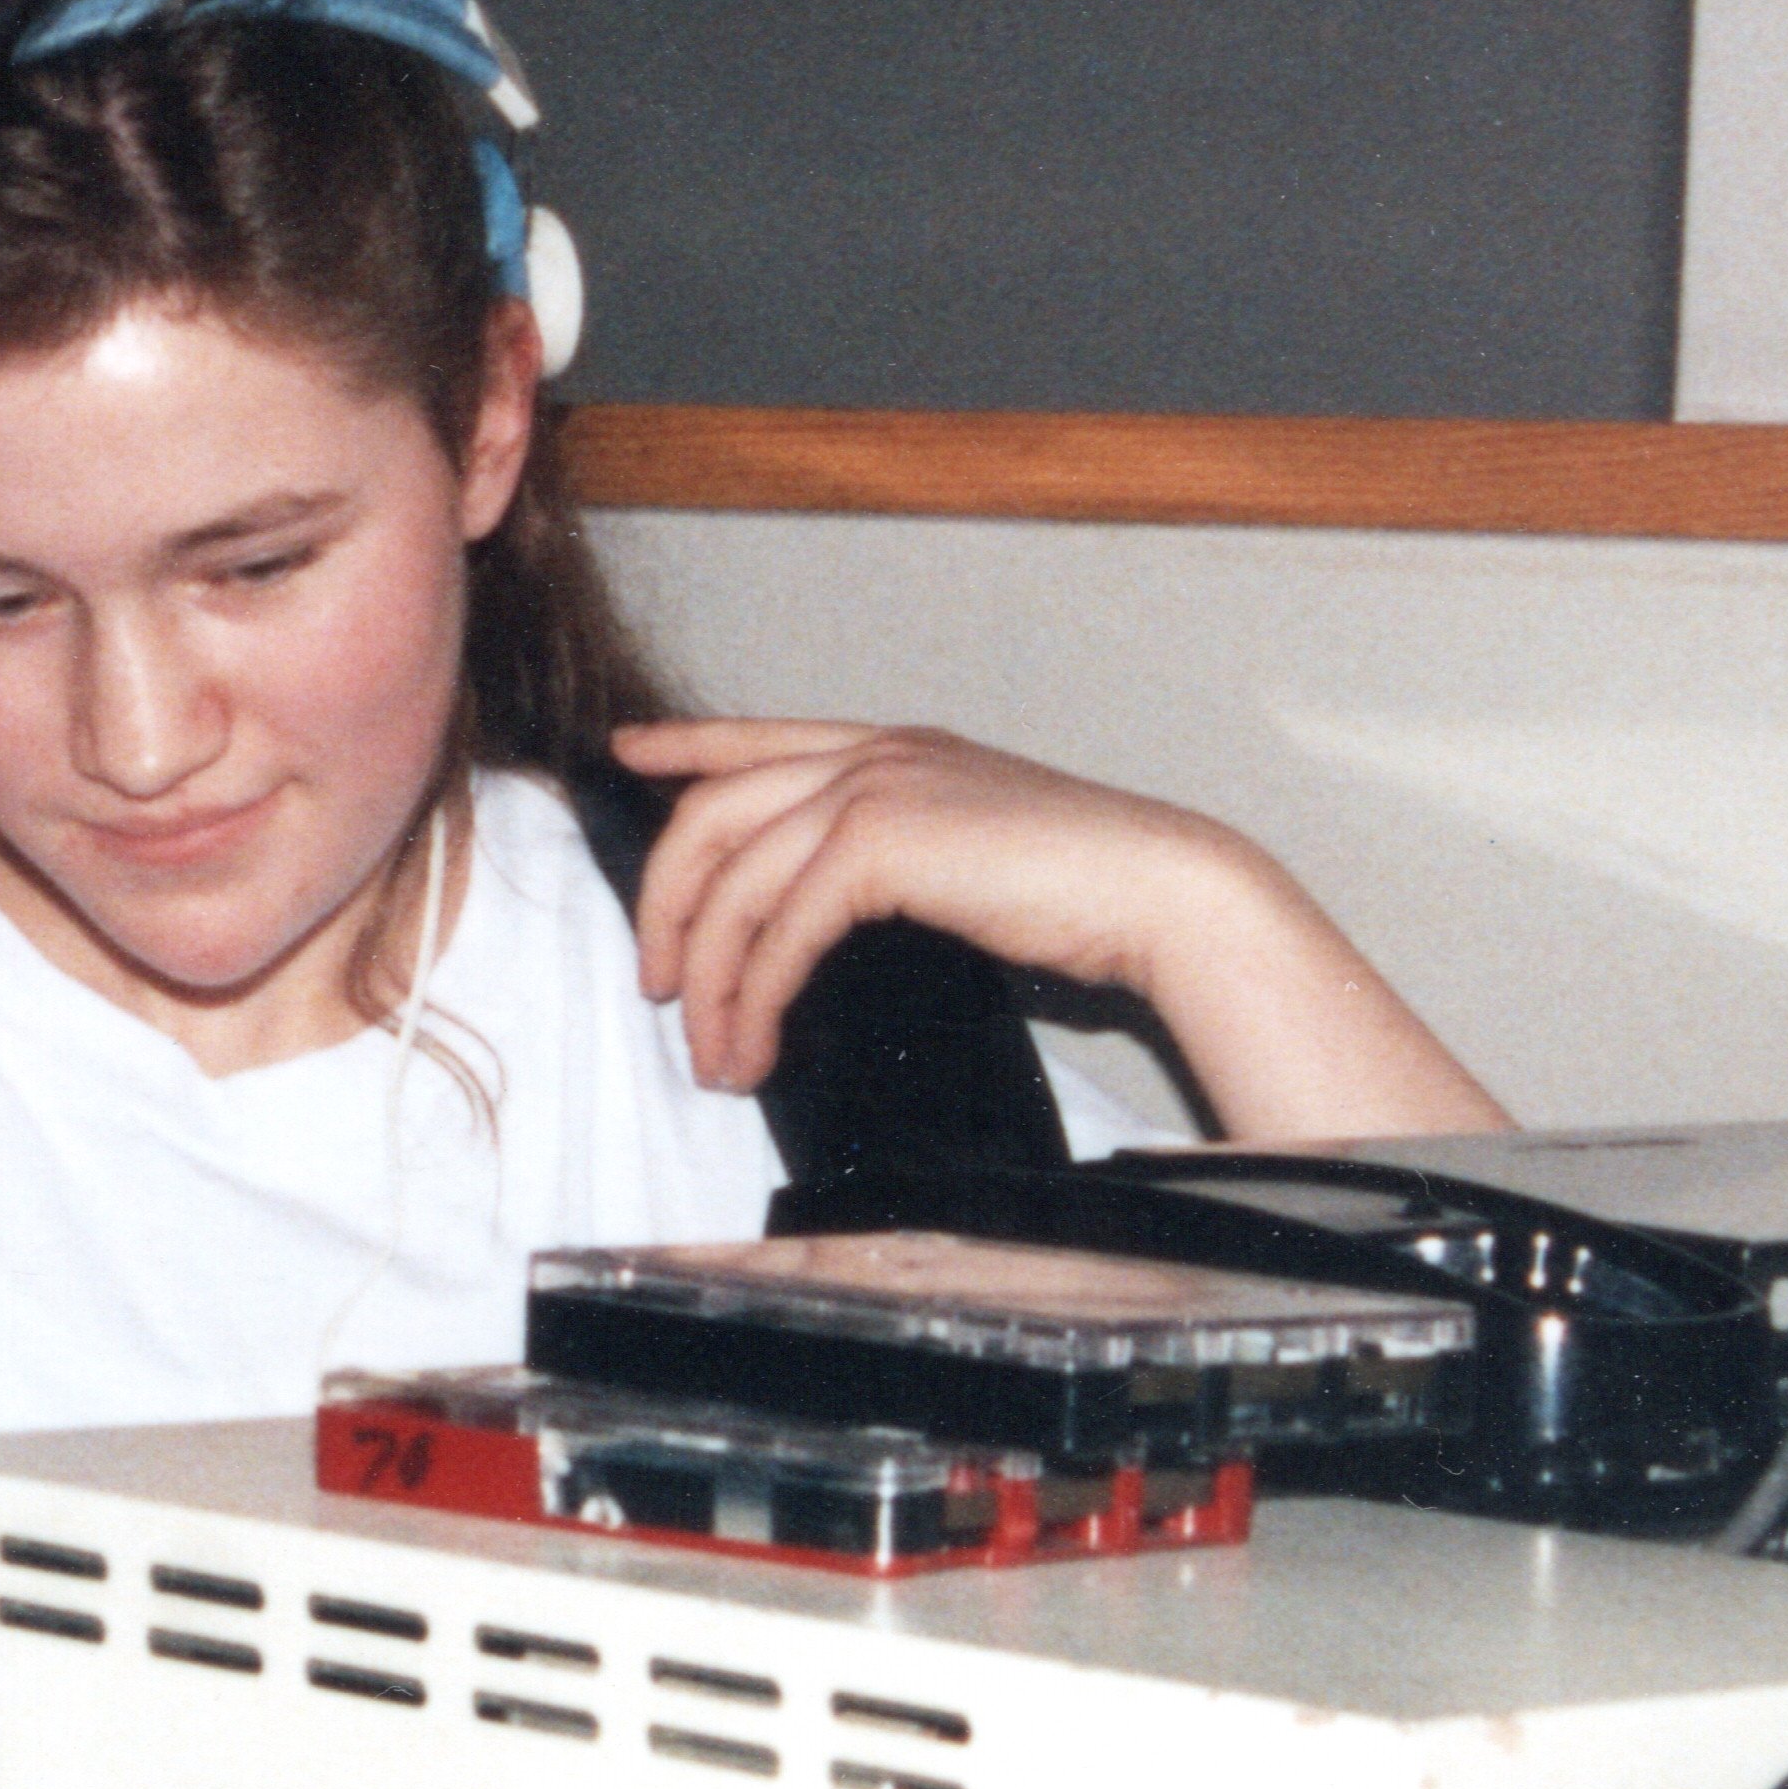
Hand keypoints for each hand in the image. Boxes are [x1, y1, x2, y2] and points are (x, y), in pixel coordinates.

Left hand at [611, 715, 1504, 1135]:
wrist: (1161, 891)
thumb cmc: (1080, 892)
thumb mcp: (965, 851)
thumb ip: (891, 853)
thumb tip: (821, 907)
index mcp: (891, 747)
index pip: (757, 735)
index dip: (685, 743)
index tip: (626, 754)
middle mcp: (869, 754)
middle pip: (710, 817)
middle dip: (667, 907)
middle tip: (659, 986)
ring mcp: (872, 788)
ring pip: (732, 885)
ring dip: (710, 981)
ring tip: (713, 1053)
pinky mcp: (879, 843)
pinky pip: (777, 930)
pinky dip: (754, 997)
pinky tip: (755, 1045)